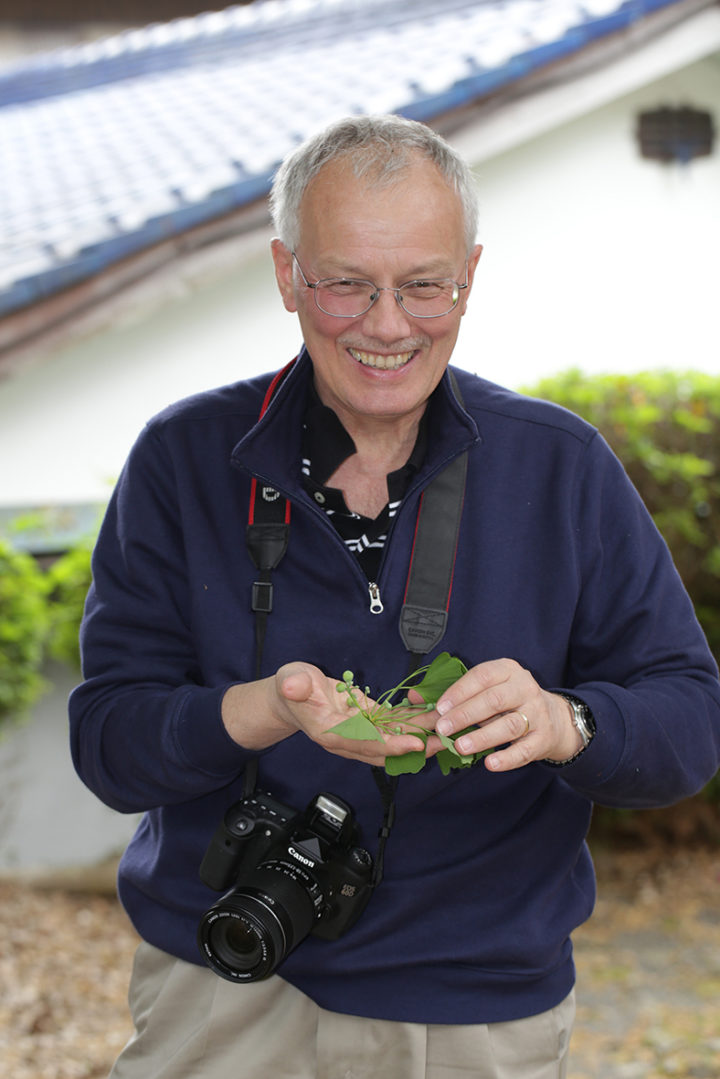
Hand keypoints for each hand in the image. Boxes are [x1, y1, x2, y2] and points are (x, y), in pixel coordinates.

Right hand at [222, 662, 425, 764]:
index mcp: (332, 733)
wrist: (290, 697)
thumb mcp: (290, 680)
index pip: (365, 743)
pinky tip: (430, 715)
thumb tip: (294, 685)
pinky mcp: (367, 721)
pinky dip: (411, 721)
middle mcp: (349, 739)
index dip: (391, 744)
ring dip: (420, 734)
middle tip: (445, 739)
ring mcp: (360, 732)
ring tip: (447, 726)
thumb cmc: (291, 687)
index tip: (414, 743)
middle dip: (417, 746)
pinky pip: (392, 724)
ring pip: (394, 738)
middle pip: (387, 748)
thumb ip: (295, 685)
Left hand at [425, 658, 582, 771]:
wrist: (553, 719)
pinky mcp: (544, 738)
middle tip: (442, 728)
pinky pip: (525, 750)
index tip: (439, 707)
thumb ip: (453, 694)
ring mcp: (537, 713)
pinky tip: (490, 764)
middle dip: (466, 714)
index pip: (482, 676)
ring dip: (482, 737)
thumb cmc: (508, 702)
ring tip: (460, 747)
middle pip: (494, 700)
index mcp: (508, 671)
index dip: (459, 691)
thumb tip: (414, 697)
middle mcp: (525, 688)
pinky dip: (507, 758)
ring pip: (509, 725)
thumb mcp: (485, 690)